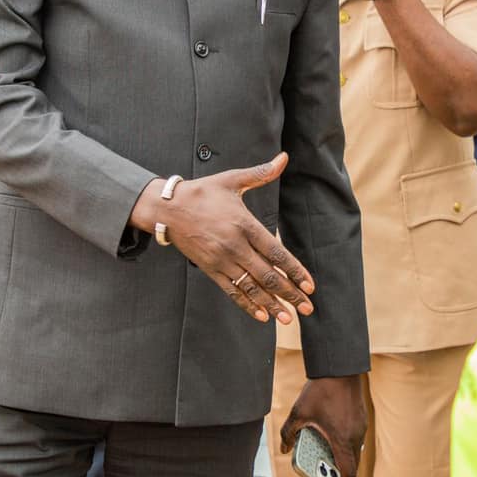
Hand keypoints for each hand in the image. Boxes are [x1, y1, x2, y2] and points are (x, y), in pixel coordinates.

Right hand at [132, 154, 315, 324]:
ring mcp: (221, 260)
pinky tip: (262, 316)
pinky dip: (247, 304)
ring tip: (289, 318)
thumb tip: (284, 158)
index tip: (309, 285)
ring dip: (272, 304)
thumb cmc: (202, 192)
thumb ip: (260, 173)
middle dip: (290, 293)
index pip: (276, 252)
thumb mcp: (231, 180)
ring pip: (251, 287)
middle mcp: (234, 246)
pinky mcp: (210, 269)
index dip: (294, 271)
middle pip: (267, 275)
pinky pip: (232, 291)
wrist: (167, 208)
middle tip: (308, 307)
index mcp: (244, 224)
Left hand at [281, 374, 367, 476]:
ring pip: (353, 451)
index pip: (348, 473)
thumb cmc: (320, 390)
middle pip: (351, 465)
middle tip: (319, 468)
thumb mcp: (299, 412)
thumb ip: (288, 433)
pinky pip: (354, 439)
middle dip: (336, 470)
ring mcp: (361, 428)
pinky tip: (328, 433)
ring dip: (340, 456)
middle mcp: (356, 437)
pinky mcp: (361, 419)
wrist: (340, 368)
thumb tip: (284, 448)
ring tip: (321, 450)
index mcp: (342, 440)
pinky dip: (343, 443)